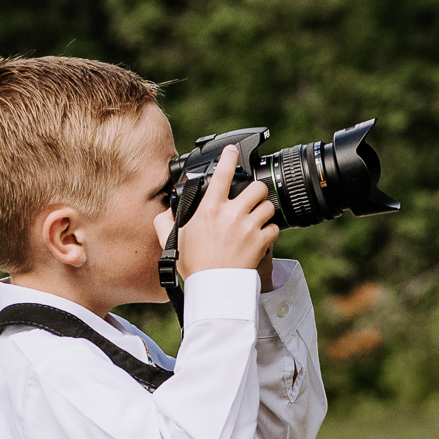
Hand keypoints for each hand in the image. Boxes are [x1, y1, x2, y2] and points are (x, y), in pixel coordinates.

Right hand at [170, 145, 279, 277]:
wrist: (213, 287)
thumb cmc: (193, 265)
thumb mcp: (171, 240)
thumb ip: (164, 221)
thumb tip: (164, 212)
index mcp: (209, 208)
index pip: (223, 173)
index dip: (229, 157)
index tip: (233, 150)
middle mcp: (231, 213)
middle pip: (256, 187)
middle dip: (256, 191)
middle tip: (251, 199)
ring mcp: (248, 227)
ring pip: (268, 205)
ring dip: (264, 210)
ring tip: (257, 218)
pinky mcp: (261, 241)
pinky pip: (275, 228)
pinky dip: (271, 231)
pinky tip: (262, 236)